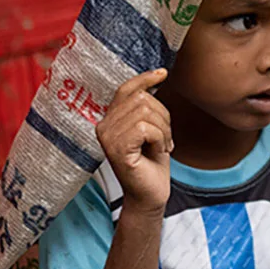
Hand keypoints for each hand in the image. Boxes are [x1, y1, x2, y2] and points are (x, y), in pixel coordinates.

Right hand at [95, 68, 172, 213]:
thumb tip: (157, 76)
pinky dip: (160, 138)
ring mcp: (108, 137)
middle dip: (163, 116)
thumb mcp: (151, 130)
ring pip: (145, 111)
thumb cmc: (151, 165)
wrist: (150, 195)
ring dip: (163, 129)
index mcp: (110, 120)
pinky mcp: (116, 148)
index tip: (162, 74)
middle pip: (141, 98)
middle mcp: (103, 126)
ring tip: (162, 146)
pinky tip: (158, 151)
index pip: (125, 90)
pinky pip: (145, 127)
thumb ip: (146, 107)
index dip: (144, 79)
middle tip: (165, 139)